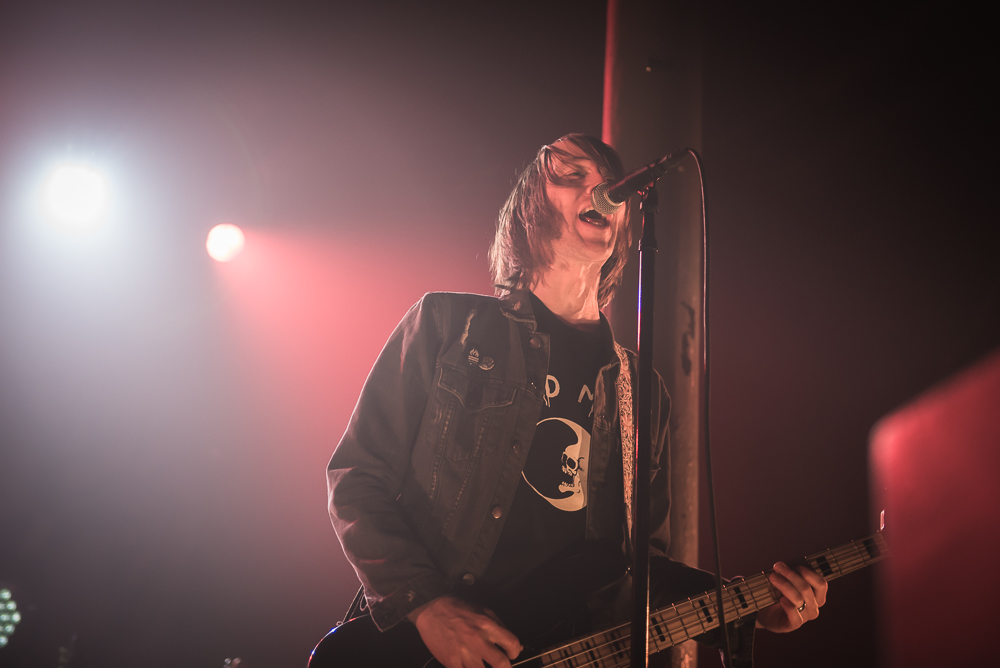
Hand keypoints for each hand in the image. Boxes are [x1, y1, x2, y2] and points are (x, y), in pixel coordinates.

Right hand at [407, 595, 522, 667]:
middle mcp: (477, 639)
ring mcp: (463, 652)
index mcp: (487, 625)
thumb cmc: (459, 609)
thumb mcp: (483, 611)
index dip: (514, 652)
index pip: (512, 644)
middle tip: (501, 666)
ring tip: (483, 665)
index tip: (511, 655)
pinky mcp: (451, 661)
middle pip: (501, 664)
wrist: (431, 610)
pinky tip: (469, 665)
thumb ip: (500, 628)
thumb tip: (514, 646)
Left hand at [755, 562, 827, 632]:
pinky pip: (795, 616)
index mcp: (817, 595)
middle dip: (791, 575)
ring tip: (772, 577)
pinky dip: (789, 606)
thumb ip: (792, 574)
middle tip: (777, 566)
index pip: (821, 583)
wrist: (766, 612)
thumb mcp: (787, 581)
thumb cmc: (778, 593)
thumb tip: (788, 563)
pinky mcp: (794, 624)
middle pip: (806, 588)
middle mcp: (814, 606)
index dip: (809, 573)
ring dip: (784, 585)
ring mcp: (805, 617)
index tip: (795, 565)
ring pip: (799, 599)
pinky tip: (781, 599)